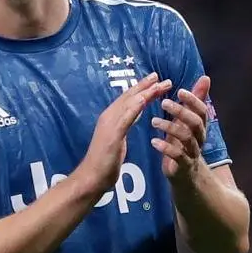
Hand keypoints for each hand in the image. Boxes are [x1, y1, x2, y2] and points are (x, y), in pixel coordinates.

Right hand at [77, 73, 171, 194]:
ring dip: (144, 92)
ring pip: (129, 104)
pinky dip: (134, 107)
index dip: (142, 89)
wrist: (92, 177)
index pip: (129, 99)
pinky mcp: (112, 134)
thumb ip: (127, 123)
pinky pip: (125, 118)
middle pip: (129, 97)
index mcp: (111, 118)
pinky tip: (143, 99)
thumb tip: (137, 112)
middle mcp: (109, 116)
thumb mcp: (119, 138)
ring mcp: (110, 124)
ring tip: (157, 82)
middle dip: (145, 86)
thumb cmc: (104, 162)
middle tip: (159, 75)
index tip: (156, 80)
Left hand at [149, 76, 211, 182]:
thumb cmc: (185, 143)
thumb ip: (195, 101)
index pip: (202, 110)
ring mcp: (192, 152)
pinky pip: (177, 155)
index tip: (179, 90)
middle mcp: (199, 138)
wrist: (186, 175)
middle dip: (181, 111)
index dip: (193, 100)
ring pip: (186, 138)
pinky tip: (154, 141)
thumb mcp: (189, 121)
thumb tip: (206, 78)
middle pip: (195, 123)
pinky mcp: (183, 165)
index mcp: (200, 126)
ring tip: (153, 120)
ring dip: (170, 127)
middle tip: (164, 102)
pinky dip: (165, 147)